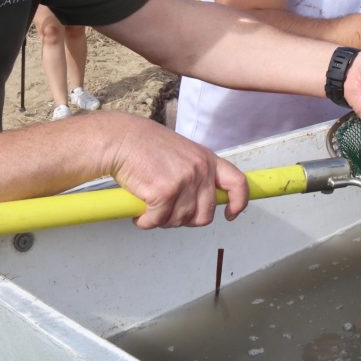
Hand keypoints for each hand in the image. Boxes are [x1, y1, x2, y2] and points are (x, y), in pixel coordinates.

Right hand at [106, 114, 247, 228]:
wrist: (121, 138)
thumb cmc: (145, 144)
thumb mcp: (182, 153)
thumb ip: (196, 172)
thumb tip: (199, 200)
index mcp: (207, 159)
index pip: (237, 183)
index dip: (239, 202)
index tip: (230, 214)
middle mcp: (200, 170)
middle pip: (205, 215)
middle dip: (185, 220)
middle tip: (167, 212)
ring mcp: (184, 181)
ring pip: (179, 220)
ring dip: (162, 220)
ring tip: (150, 206)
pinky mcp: (165, 192)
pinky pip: (157, 221)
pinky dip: (145, 221)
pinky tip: (139, 212)